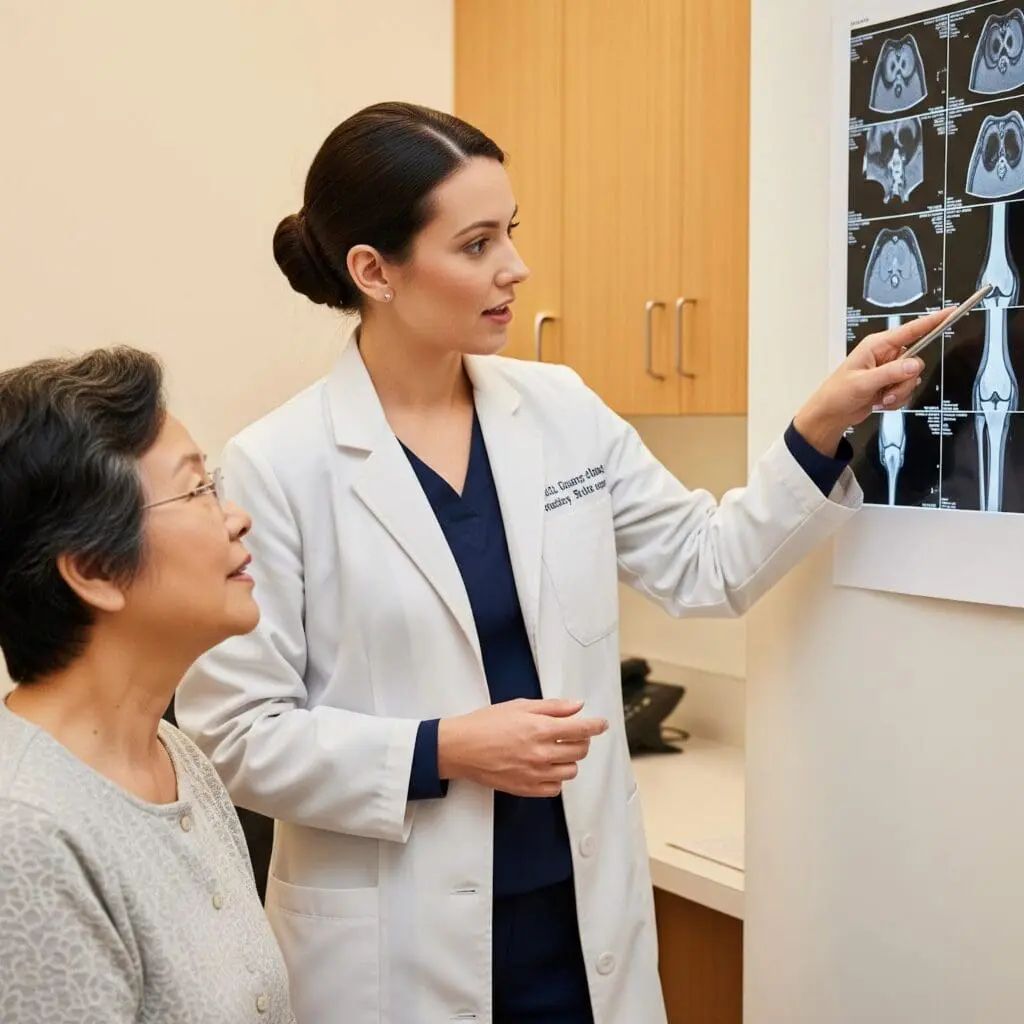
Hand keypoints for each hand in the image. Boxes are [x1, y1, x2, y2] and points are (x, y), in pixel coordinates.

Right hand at [437, 698, 608, 796]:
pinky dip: (556, 778)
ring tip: (557, 750)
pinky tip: (546, 767)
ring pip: (571, 771)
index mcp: (540, 729)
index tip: (602, 724)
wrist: (460, 748)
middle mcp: (541, 753)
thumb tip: (577, 706)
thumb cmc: (485, 724)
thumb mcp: (519, 706)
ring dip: (570, 759)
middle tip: (574, 734)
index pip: (581, 729)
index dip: (596, 726)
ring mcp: (534, 773)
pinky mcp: (526, 788)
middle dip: (582, 740)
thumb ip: (552, 707)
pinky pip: (555, 788)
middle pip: (580, 751)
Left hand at [792, 307, 950, 455]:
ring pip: (912, 379)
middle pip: (916, 361)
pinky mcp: (890, 384)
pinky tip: (881, 402)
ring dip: (899, 393)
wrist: (831, 414)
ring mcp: (889, 370)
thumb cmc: (837, 394)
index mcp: (877, 345)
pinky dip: (897, 400)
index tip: (952, 311)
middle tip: (887, 390)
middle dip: (904, 381)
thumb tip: (914, 365)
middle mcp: (885, 355)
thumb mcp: (863, 383)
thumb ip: (890, 373)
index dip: (933, 321)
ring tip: (880, 398)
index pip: (912, 329)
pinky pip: (907, 391)